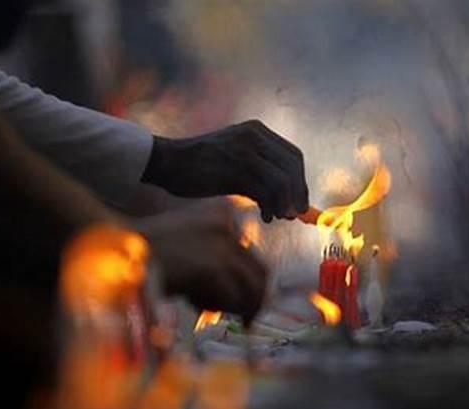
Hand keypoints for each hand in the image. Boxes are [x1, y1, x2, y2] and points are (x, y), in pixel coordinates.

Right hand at [133, 201, 267, 324]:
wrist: (115, 249)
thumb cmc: (147, 256)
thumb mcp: (188, 250)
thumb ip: (216, 265)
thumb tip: (246, 297)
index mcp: (224, 218)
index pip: (253, 257)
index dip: (251, 285)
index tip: (246, 305)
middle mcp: (229, 228)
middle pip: (261, 273)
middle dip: (255, 301)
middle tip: (247, 322)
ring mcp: (221, 246)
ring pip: (251, 289)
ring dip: (235, 307)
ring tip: (207, 310)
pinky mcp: (211, 267)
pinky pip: (232, 299)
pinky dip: (217, 308)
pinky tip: (192, 303)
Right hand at [142, 120, 308, 222]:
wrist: (167, 162)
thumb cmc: (200, 166)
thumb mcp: (235, 162)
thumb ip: (260, 175)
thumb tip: (288, 202)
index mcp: (257, 131)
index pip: (293, 156)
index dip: (301, 181)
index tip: (300, 201)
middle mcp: (254, 136)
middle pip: (292, 167)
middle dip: (298, 193)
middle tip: (296, 214)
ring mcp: (245, 151)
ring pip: (282, 180)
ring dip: (285, 203)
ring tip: (279, 217)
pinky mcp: (235, 168)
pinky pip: (265, 191)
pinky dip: (271, 207)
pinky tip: (266, 217)